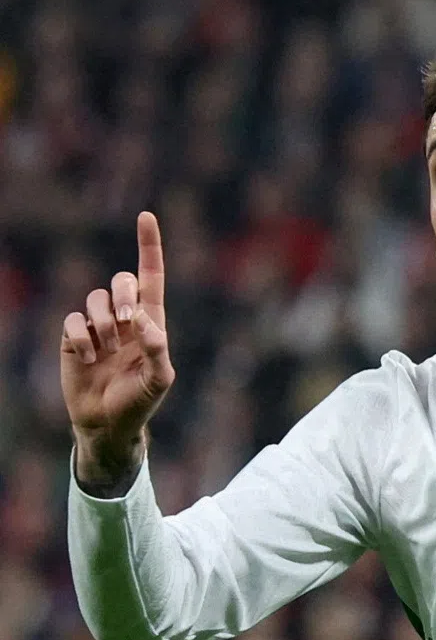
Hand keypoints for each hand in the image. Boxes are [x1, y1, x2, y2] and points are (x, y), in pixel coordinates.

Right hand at [61, 211, 174, 463]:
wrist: (108, 423)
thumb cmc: (140, 402)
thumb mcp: (159, 380)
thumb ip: (158, 349)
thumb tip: (143, 320)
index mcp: (151, 324)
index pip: (152, 278)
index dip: (149, 247)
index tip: (146, 216)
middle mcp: (125, 320)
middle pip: (123, 280)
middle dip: (124, 294)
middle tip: (127, 322)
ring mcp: (98, 327)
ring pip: (96, 297)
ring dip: (103, 322)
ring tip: (106, 350)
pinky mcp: (73, 338)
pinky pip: (72, 321)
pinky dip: (82, 339)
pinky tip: (89, 360)